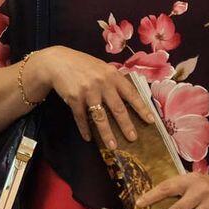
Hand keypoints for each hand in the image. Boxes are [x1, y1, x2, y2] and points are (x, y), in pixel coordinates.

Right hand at [29, 46, 153, 147]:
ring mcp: (88, 91)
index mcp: (112, 75)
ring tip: (112, 146)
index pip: (131, 94)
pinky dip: (85, 129)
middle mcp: (102, 83)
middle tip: (133, 138)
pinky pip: (82, 117)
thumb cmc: (83, 65)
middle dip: (126, 125)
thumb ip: (114, 80)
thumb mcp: (102, 68)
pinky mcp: (74, 98)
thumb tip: (130, 97)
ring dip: (106, 133)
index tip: (151, 121)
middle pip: (117, 108)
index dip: (141, 108)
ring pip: (100, 117)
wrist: (58, 61)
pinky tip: (88, 137)